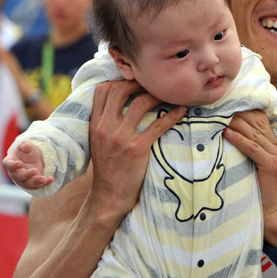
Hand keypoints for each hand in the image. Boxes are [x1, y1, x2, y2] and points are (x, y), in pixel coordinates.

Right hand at [3, 141, 53, 189]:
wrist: (34, 158)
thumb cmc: (27, 151)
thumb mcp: (27, 145)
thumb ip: (25, 145)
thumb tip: (26, 146)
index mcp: (10, 161)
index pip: (8, 165)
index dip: (13, 165)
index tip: (20, 163)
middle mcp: (15, 173)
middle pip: (18, 176)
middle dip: (26, 174)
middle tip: (35, 170)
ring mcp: (23, 180)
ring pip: (27, 184)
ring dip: (35, 182)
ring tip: (43, 179)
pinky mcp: (32, 184)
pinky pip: (38, 185)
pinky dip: (45, 183)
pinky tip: (51, 179)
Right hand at [87, 80, 185, 215]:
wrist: (108, 197)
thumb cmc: (107, 170)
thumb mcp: (97, 142)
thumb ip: (104, 123)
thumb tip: (118, 106)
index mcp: (95, 124)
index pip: (102, 90)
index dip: (119, 80)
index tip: (134, 82)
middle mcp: (105, 127)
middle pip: (121, 89)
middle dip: (139, 83)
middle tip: (154, 85)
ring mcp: (121, 137)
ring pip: (141, 102)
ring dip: (158, 95)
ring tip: (169, 96)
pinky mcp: (137, 149)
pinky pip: (159, 125)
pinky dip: (173, 115)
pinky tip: (181, 112)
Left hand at [224, 110, 276, 244]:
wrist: (270, 212)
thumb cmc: (258, 189)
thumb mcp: (256, 164)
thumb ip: (250, 148)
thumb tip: (228, 130)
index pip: (260, 120)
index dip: (244, 111)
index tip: (226, 105)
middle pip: (256, 123)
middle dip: (237, 114)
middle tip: (218, 107)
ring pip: (253, 133)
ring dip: (234, 123)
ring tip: (218, 116)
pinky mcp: (271, 165)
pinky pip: (252, 147)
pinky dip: (238, 139)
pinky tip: (226, 133)